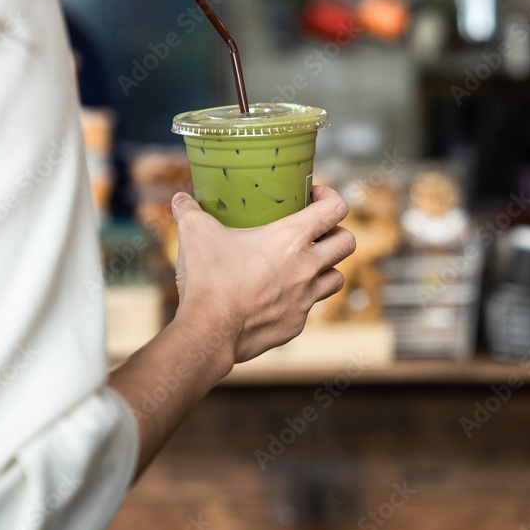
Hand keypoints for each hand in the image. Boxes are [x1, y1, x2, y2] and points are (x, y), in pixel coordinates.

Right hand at [170, 185, 355, 369]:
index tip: (313, 196)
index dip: (331, 196)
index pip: (336, 209)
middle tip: (315, 232)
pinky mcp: (296, 324)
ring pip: (337, 278)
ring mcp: (305, 299)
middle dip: (336, 232)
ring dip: (325, 268)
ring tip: (303, 265)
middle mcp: (306, 268)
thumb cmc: (208, 279)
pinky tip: (276, 296)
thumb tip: (180, 199)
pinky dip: (299, 299)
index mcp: (291, 238)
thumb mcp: (195, 233)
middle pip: (348, 242)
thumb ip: (190, 211)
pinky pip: (309, 308)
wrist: (209, 332)